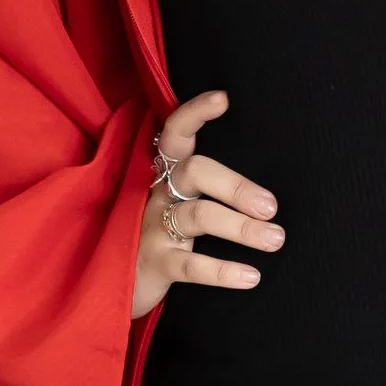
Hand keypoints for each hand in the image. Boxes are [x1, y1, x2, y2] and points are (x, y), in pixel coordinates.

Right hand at [132, 90, 283, 317]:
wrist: (111, 286)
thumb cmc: (159, 241)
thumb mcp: (177, 208)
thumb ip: (205, 191)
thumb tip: (265, 192)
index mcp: (165, 176)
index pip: (175, 135)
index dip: (194, 114)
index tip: (223, 99)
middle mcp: (158, 195)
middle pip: (195, 171)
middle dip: (236, 185)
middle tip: (271, 206)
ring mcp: (153, 228)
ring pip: (199, 216)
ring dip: (242, 228)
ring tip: (275, 238)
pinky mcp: (154, 263)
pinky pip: (190, 265)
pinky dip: (223, 271)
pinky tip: (252, 277)